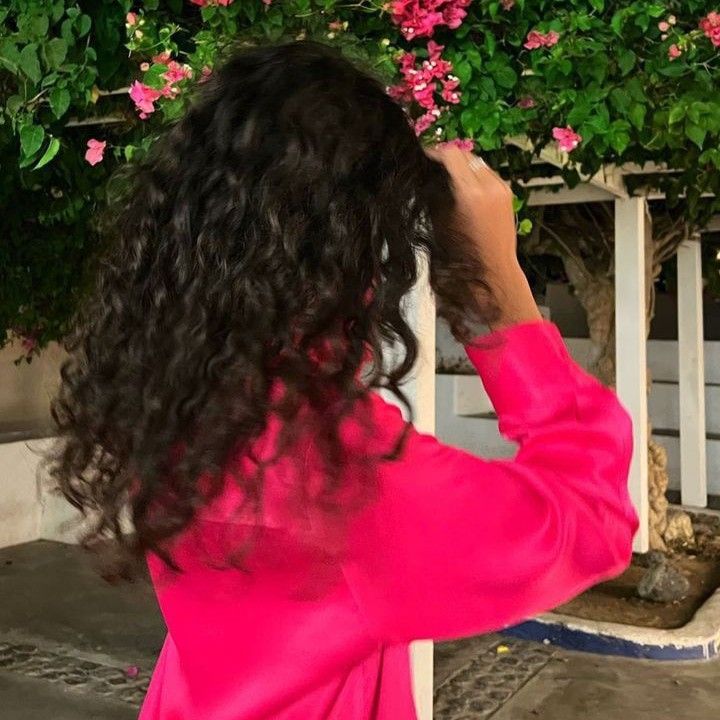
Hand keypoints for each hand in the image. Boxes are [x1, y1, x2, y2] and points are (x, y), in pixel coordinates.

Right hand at [427, 146, 540, 329]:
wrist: (494, 271)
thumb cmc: (463, 255)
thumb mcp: (440, 223)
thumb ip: (436, 195)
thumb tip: (429, 177)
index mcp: (470, 192)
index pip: (451, 155)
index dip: (434, 152)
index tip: (422, 157)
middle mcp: (489, 185)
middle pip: (465, 154)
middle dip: (448, 157)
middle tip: (432, 166)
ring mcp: (501, 187)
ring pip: (477, 161)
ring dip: (462, 165)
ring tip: (448, 176)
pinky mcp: (507, 193)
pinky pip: (487, 174)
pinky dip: (474, 175)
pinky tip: (464, 188)